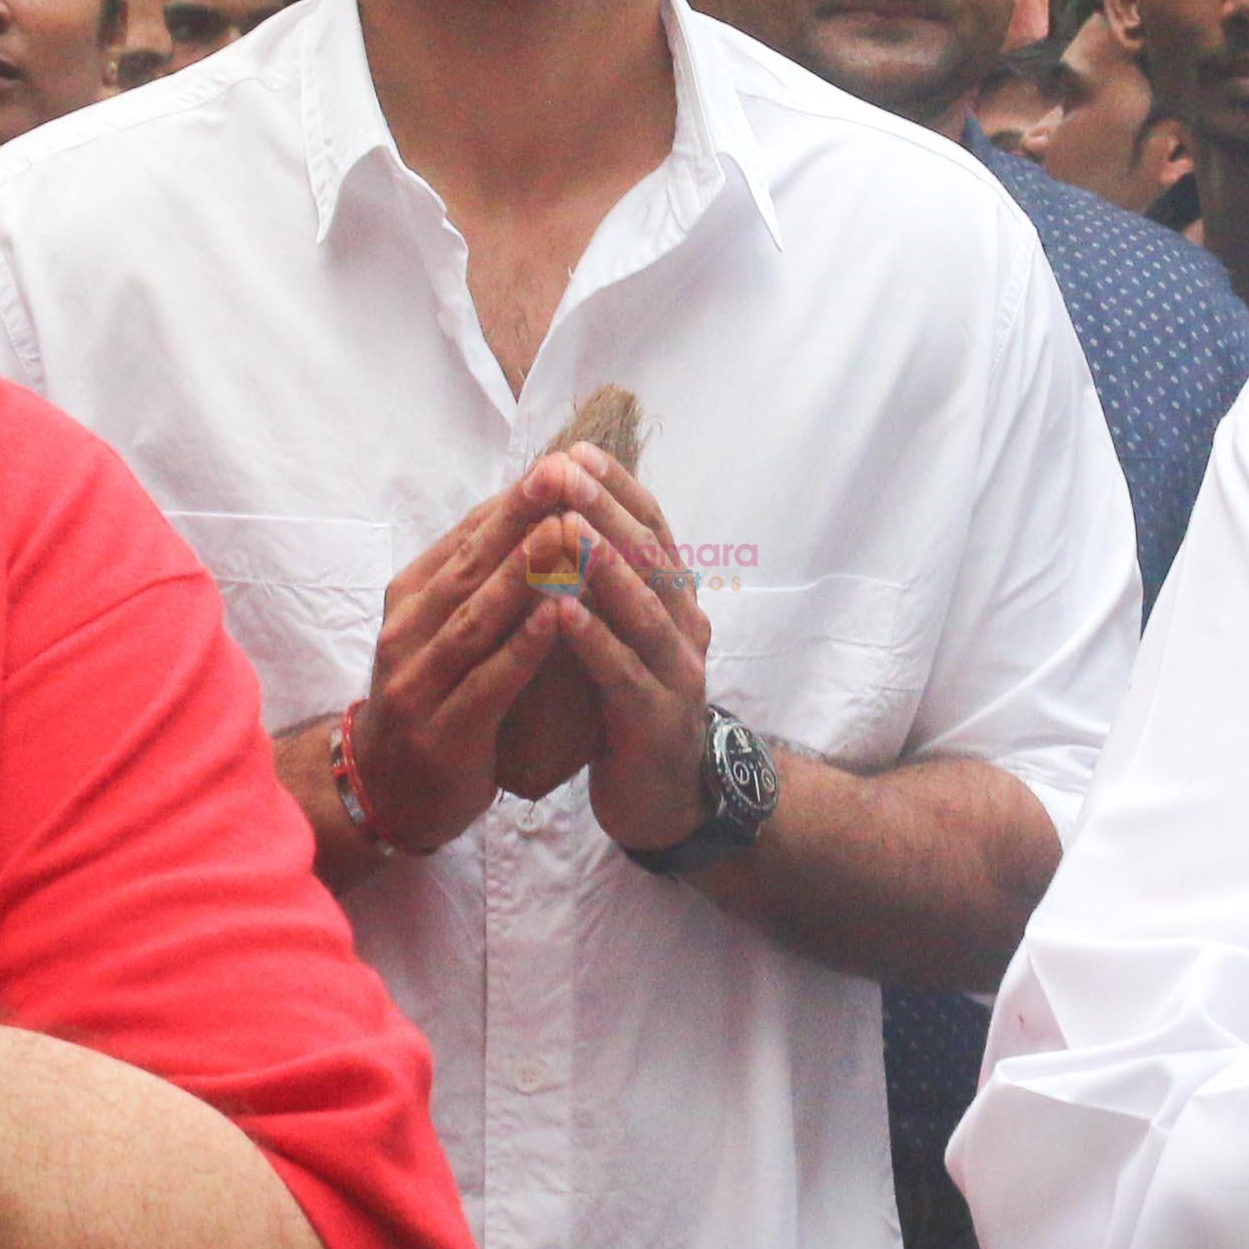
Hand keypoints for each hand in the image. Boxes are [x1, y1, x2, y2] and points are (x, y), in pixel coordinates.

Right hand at [348, 457, 615, 848]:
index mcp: (409, 600)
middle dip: (517, 521)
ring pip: (474, 620)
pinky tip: (558, 618)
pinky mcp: (441, 732)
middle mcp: (404, 633)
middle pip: (467, 568)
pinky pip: (485, 683)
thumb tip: (532, 514)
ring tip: (565, 535)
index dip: (511, 501)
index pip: (463, 539)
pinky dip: (522, 648)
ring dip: (521, 576)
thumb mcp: (440, 631)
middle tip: (562, 476)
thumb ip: (474, 582)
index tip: (558, 462)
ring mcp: (416, 683)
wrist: (388, 792)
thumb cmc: (430, 700)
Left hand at [538, 446, 721, 857]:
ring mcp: (677, 672)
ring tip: (564, 526)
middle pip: (649, 557)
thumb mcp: (623, 634)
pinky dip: (594, 639)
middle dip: (604, 509)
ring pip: (642, 608)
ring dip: (602, 564)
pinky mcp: (656, 719)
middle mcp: (687, 626)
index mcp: (676, 600)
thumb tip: (562, 513)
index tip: (575, 450)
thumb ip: (605, 583)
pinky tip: (562, 612)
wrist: (662, 798)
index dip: (617, 488)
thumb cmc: (626, 705)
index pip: (652, 528)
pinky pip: (624, 672)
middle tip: (563, 471)